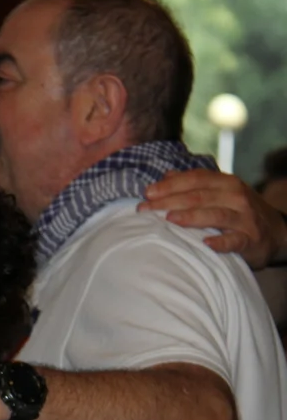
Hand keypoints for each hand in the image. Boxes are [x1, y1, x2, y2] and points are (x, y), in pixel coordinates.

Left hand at [141, 169, 286, 269]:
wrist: (276, 231)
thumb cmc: (238, 210)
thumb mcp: (219, 192)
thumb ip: (193, 183)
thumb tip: (165, 175)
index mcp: (225, 183)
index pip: (195, 180)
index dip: (170, 185)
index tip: (147, 193)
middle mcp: (236, 197)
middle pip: (199, 197)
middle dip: (169, 202)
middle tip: (146, 209)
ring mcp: (245, 218)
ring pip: (215, 215)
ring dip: (191, 217)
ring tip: (169, 220)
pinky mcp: (251, 239)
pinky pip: (235, 240)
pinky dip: (221, 242)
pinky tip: (205, 244)